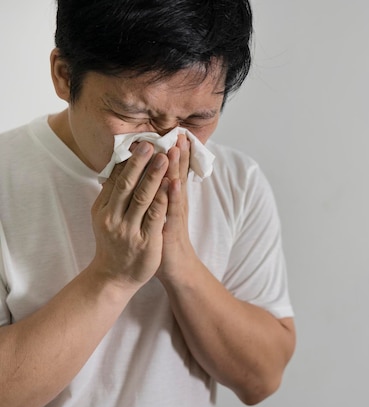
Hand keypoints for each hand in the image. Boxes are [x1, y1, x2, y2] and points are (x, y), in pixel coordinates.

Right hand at [90, 141, 169, 286]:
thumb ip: (110, 195)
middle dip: (139, 162)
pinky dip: (163, 198)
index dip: (128, 160)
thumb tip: (115, 169)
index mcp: (104, 209)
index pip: (116, 179)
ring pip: (143, 197)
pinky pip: (155, 216)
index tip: (140, 142)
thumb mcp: (106, 218)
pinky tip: (171, 184)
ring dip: (154, 175)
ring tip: (164, 156)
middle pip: (128, 184)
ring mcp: (129, 229)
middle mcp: (114, 217)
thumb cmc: (114, 243)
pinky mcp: (146, 240)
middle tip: (150, 143)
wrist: (114, 277)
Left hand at [157, 134, 197, 281]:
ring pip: (176, 187)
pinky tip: (173, 182)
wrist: (176, 267)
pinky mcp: (172, 228)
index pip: (173, 171)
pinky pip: (173, 209)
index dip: (174, 154)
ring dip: (177, 168)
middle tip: (180, 133)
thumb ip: (157, 196)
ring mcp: (175, 215)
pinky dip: (173, 195)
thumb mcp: (159, 214)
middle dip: (178, 154)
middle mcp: (176, 203)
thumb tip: (146, 179)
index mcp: (171, 199)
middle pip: (177, 174)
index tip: (174, 134)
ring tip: (177, 149)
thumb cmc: (164, 240)